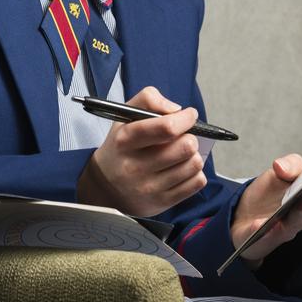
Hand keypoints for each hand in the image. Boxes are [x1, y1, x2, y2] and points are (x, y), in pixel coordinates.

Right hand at [77, 86, 207, 216]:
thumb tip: (177, 109)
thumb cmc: (121, 146)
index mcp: (126, 139)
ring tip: (182, 153)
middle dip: (190, 137)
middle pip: (185, 146)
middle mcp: (136, 165)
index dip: (185, 119)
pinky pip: (196, 183)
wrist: (105, 186)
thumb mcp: (125, 115)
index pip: (166, 128)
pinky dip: (195, 172)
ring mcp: (149, 187)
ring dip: (194, 155)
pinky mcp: (161, 202)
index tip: (189, 115)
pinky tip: (182, 168)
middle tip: (183, 137)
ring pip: (193, 164)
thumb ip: (149, 100)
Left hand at [231, 153, 301, 267]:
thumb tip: (283, 167)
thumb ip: (289, 166)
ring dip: (300, 213)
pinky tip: (267, 225)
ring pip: (297, 222)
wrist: (242, 218)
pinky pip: (269, 235)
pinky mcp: (265, 236)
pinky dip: (270, 231)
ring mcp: (286, 227)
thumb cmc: (267, 197)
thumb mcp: (278, 174)